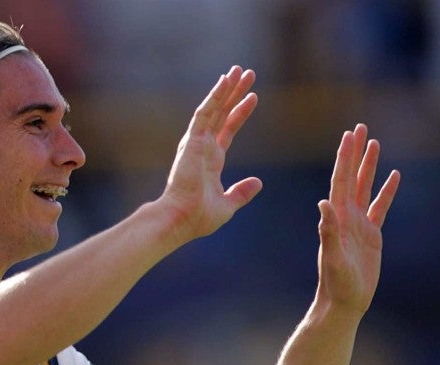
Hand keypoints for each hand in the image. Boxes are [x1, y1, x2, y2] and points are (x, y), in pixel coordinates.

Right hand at [161, 66, 262, 241]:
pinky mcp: (192, 141)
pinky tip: (225, 81)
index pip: (228, 129)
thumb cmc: (199, 217)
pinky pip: (204, 113)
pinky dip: (215, 96)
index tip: (253, 97)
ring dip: (226, 89)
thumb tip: (258, 182)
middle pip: (222, 113)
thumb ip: (241, 192)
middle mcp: (203, 148)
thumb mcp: (227, 205)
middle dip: (234, 93)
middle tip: (247, 73)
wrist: (181, 219)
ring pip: (214, 108)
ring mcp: (196, 142)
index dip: (240, 113)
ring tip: (239, 70)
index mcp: (211, 161)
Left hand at [317, 124, 400, 314]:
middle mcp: (345, 216)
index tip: (348, 135)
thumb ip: (328, 231)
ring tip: (374, 143)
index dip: (345, 158)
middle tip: (360, 127)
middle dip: (355, 152)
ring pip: (366, 187)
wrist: (343, 301)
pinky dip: (386, 190)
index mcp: (335, 218)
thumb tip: (323, 204)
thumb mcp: (333, 257)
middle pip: (352, 177)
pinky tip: (394, 175)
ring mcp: (358, 224)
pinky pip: (380, 207)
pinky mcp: (371, 235)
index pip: (340, 180)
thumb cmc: (336, 282)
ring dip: (369, 166)